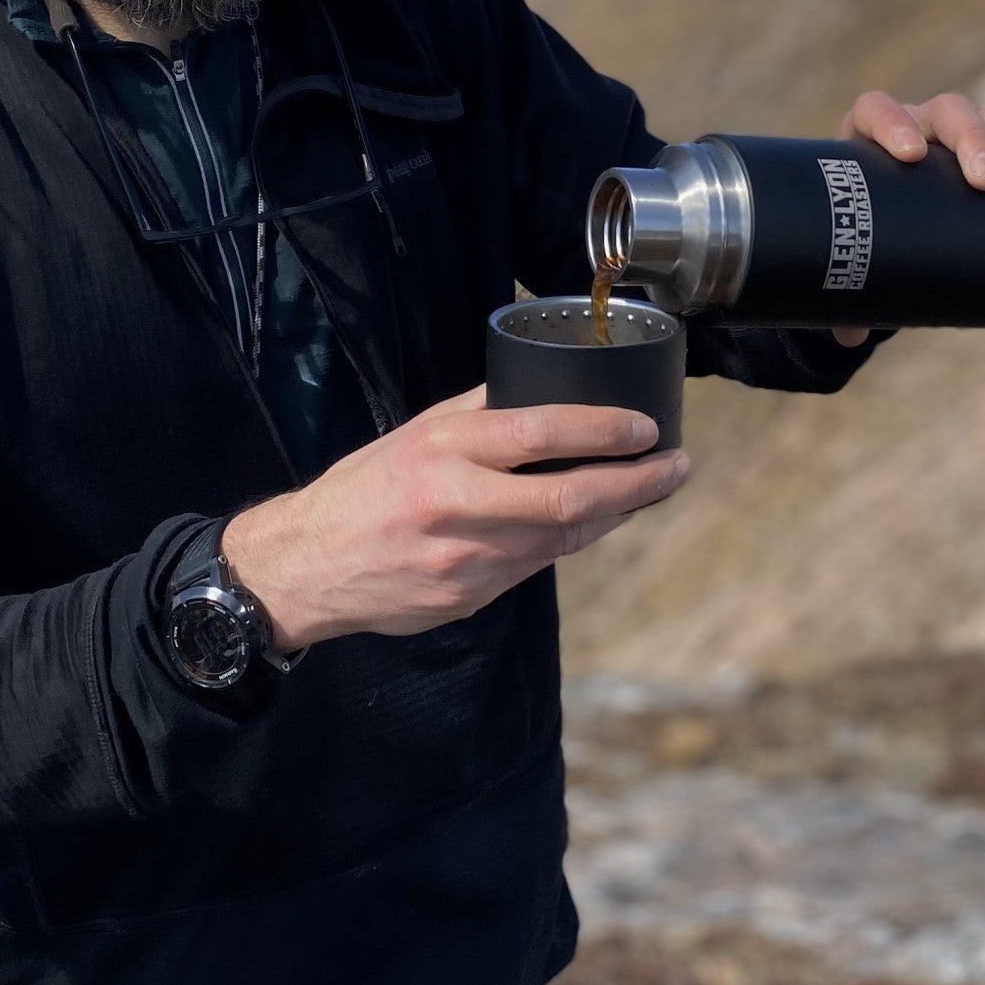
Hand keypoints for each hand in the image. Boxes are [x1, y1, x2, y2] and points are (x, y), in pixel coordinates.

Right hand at [222, 386, 689, 649]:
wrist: (307, 564)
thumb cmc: (365, 488)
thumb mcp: (413, 432)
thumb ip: (476, 413)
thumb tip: (542, 387)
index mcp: (442, 447)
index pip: (541, 431)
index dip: (605, 432)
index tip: (646, 429)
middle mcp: (456, 502)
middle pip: (568, 498)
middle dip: (637, 484)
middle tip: (676, 467)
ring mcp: (464, 558)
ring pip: (562, 537)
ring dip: (614, 515)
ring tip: (646, 491)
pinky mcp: (467, 597)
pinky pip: (534, 565)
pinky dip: (569, 541)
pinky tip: (590, 523)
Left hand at [830, 89, 984, 344]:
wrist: (885, 232)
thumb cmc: (856, 238)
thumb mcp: (845, 258)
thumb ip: (839, 295)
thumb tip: (847, 337)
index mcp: (864, 138)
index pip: (875, 110)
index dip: (891, 122)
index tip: (907, 154)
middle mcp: (911, 127)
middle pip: (940, 112)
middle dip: (967, 138)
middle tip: (982, 182)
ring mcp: (949, 137)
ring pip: (982, 120)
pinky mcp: (983, 154)